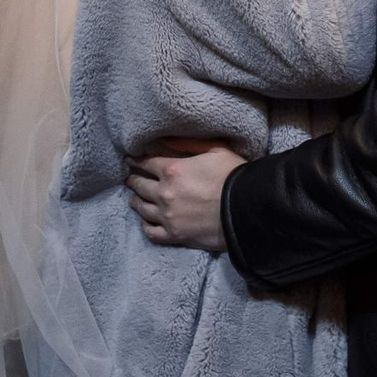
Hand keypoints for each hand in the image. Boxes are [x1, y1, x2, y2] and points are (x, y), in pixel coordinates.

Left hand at [125, 145, 244, 250]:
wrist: (247, 209)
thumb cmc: (234, 176)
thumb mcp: (215, 150)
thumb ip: (189, 144)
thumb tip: (167, 140)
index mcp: (173, 170)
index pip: (146, 163)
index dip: (136, 161)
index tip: (129, 160)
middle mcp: (165, 193)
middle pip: (140, 185)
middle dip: (133, 180)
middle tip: (130, 179)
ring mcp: (168, 216)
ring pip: (141, 208)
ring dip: (135, 201)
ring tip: (134, 198)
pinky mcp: (175, 235)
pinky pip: (151, 232)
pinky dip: (146, 225)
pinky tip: (146, 221)